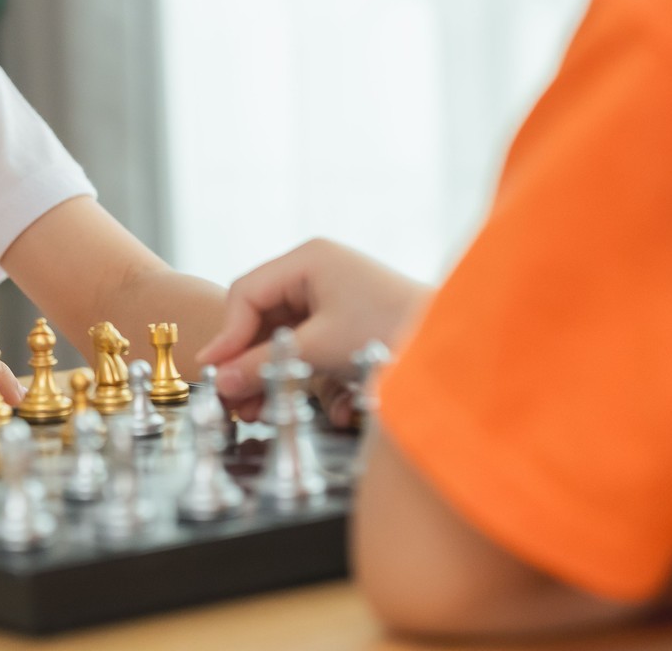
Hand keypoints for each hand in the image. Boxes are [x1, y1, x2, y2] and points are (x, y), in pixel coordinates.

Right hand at [195, 239, 427, 422]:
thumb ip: (264, 363)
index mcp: (308, 260)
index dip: (227, 333)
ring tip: (260, 411)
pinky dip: (310, 376)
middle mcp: (317, 272)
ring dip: (275, 375)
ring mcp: (333, 298)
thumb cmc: (392, 332)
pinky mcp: (347, 325)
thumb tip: (220, 381)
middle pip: (262, 317)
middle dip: (249, 361)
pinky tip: (323, 405)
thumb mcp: (319, 349)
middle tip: (234, 400)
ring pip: (284, 338)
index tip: (214, 372)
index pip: (247, 292)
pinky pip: (311, 349)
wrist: (457, 350)